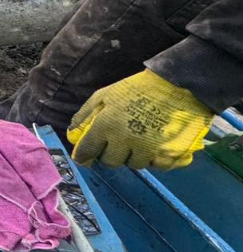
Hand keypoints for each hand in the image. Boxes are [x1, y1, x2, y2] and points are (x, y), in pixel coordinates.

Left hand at [68, 69, 212, 169]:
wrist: (180, 85)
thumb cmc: (139, 88)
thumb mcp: (105, 95)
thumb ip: (85, 115)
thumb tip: (72, 134)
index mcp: (107, 126)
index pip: (87, 152)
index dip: (83, 156)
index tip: (84, 157)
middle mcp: (126, 141)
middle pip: (110, 162)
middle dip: (110, 153)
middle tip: (118, 141)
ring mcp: (149, 150)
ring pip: (134, 164)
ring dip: (133, 155)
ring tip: (140, 138)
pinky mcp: (170, 155)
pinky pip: (157, 166)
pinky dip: (155, 158)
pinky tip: (157, 144)